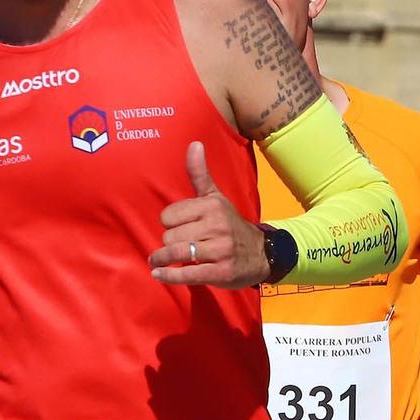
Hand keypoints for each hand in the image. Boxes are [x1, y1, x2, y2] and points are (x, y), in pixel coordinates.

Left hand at [149, 142, 268, 288]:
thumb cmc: (230, 223)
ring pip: (176, 254)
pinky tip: (160, 274)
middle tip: (176, 245)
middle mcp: (217, 226)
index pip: (168, 216)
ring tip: (158, 262)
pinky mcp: (221, 272)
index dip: (169, 223)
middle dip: (168, 243)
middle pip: (170, 236)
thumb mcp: (216, 198)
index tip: (177, 227)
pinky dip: (169, 276)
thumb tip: (194, 144)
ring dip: (162, 260)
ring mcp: (220, 250)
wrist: (262, 253)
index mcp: (212, 206)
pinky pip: (187, 274)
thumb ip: (200, 174)